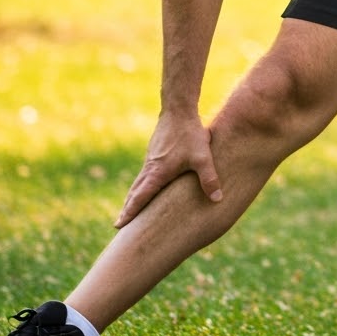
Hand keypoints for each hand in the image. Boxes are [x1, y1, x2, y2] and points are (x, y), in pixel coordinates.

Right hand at [116, 107, 221, 226]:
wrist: (178, 110)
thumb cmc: (190, 134)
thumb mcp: (202, 157)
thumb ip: (209, 178)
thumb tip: (218, 200)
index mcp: (157, 173)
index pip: (140, 197)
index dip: (130, 212)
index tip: (119, 225)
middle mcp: (150, 168)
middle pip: (134, 193)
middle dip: (128, 209)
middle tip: (118, 225)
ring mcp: (151, 160)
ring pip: (138, 183)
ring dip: (132, 198)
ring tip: (128, 210)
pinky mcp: (154, 154)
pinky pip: (144, 175)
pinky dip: (139, 186)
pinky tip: (143, 188)